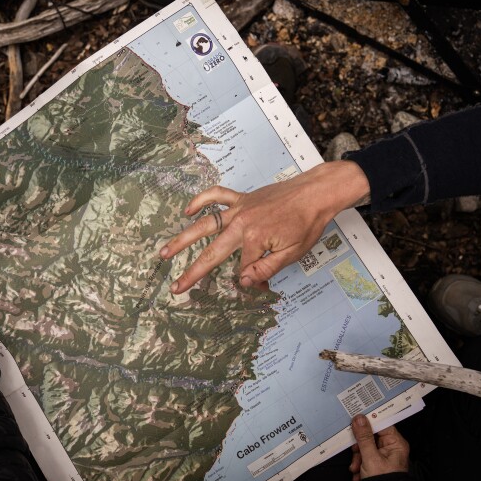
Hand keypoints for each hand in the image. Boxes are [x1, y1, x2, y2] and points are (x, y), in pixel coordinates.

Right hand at [160, 161, 369, 293]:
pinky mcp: (242, 198)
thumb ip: (265, 268)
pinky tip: (187, 211)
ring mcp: (239, 209)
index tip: (261, 286)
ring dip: (183, 239)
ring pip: (204, 225)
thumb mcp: (292, 253)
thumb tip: (243, 281)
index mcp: (254, 239)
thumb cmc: (307, 223)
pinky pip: (216, 196)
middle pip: (211, 252)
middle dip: (192, 272)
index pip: (242, 269)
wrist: (315, 193)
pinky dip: (200, 201)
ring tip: (164, 251)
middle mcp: (241, 223)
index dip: (251, 280)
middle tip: (175, 286)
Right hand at [349, 413, 409, 480]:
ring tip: (355, 469)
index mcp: (396, 443)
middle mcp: (392, 448)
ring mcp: (384, 457)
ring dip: (358, 458)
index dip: (369, 421)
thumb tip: (359, 418)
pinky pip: (366, 458)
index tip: (355, 418)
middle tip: (354, 451)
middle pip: (371, 437)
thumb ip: (364, 437)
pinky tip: (358, 474)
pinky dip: (360, 464)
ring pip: (366, 448)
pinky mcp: (377, 465)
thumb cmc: (382, 480)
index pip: (382, 424)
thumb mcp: (370, 457)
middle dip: (360, 446)